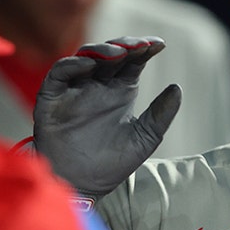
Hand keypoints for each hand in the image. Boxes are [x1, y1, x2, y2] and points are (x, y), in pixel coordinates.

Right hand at [33, 37, 181, 200]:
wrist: (80, 186)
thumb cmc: (110, 164)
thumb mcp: (143, 139)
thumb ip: (160, 115)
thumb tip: (177, 88)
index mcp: (120, 91)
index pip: (133, 61)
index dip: (145, 49)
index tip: (159, 44)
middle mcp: (98, 85)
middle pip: (111, 54)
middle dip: (126, 45)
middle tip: (140, 46)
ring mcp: (75, 89)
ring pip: (86, 57)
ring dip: (102, 50)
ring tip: (119, 53)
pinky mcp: (52, 97)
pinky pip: (60, 73)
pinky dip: (73, 64)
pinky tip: (89, 64)